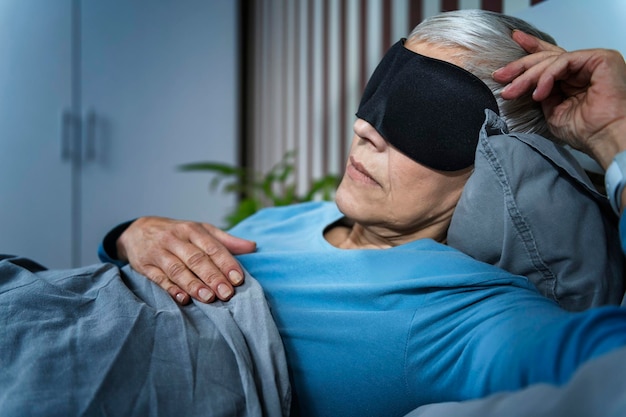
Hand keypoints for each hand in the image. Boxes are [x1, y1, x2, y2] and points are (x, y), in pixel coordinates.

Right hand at [117, 216, 255, 303]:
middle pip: (196, 259)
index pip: (212, 247)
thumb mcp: (201, 231)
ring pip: (178, 269)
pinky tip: (184, 299)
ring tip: (209, 298)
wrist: (138, 230)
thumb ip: (226, 241)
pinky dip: (171, 289)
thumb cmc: (178, 234)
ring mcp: (159, 252)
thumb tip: (253, 247)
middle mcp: (175, 239)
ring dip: (194, 285)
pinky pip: (159, 278)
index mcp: (192, 230)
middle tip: (227, 293)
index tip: (238, 279)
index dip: (226, 263)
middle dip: (213, 277)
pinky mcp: (145, 266)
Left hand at [493, 30, 625, 168]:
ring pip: (552, 60)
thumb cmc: (585, 130)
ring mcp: (592, 61)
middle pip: (547, 58)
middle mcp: (584, 67)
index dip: (529, 52)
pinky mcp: (599, 59)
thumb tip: (526, 85)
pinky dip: (547, 76)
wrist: (603, 137)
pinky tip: (538, 92)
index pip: (549, 60)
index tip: (510, 49)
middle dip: (520, 67)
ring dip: (528, 76)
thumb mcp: (552, 110)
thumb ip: (542, 93)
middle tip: (500, 75)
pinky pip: (563, 62)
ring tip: (514, 91)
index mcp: (574, 78)